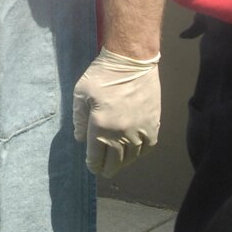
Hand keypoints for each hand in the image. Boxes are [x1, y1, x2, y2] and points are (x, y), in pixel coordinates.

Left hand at [72, 48, 160, 177]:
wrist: (132, 61)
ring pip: (132, 157)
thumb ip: (78, 119)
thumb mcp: (81, 93)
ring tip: (118, 162)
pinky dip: (140, 152)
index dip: (93, 165)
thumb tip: (80, 138)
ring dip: (123, 162)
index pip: (96, 157)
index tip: (92, 166)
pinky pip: (148, 147)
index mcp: (100, 127)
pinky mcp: (153, 124)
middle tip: (104, 170)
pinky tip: (134, 150)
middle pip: (115, 162)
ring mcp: (139, 131)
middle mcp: (121, 134)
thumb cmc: (103, 75)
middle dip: (107, 168)